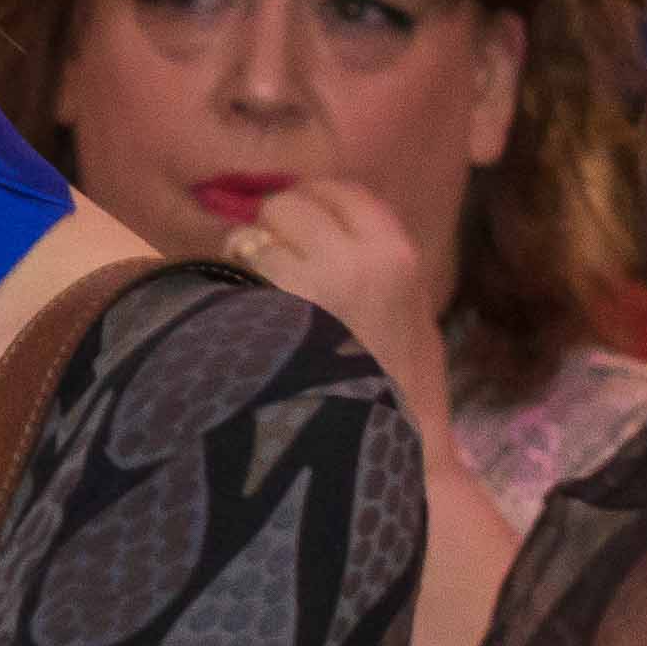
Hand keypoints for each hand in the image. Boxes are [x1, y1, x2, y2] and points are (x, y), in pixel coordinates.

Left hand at [227, 178, 458, 430]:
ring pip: (253, 235)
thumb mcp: (413, 312)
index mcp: (396, 252)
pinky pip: (235, 275)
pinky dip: (233, 289)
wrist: (392, 455)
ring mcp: (310, 283)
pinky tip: (245, 319)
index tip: (301, 228)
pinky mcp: (271, 315)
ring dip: (247, 256)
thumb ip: (377, 262)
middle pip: (290, 203)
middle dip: (275, 228)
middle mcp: (354, 255)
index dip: (314, 203)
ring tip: (258, 294)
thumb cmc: (406, 391)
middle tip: (276, 266)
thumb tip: (330, 226)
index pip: (341, 190)